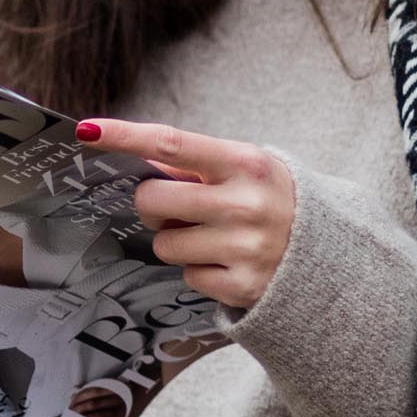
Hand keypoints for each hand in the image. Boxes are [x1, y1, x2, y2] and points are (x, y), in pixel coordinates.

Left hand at [75, 118, 294, 309]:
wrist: (328, 254)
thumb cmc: (273, 200)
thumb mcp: (246, 171)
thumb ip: (196, 166)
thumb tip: (137, 164)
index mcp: (245, 163)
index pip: (172, 144)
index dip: (125, 137)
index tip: (87, 131)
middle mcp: (245, 203)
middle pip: (152, 200)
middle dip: (154, 206)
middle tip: (178, 208)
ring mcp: (244, 247)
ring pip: (165, 244)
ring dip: (179, 242)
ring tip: (215, 238)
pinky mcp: (241, 284)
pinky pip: (187, 276)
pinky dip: (201, 270)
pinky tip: (228, 262)